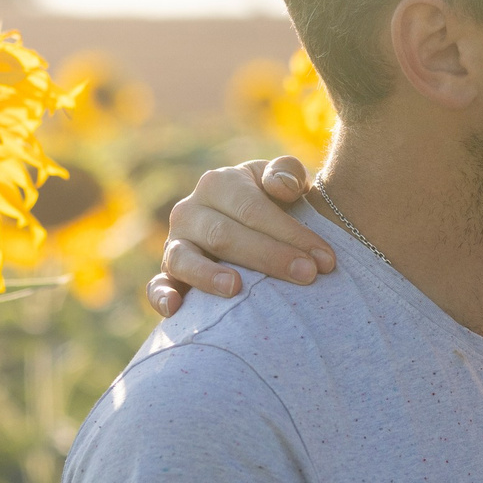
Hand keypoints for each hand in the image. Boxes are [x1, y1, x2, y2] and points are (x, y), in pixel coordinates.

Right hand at [146, 155, 333, 315]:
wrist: (251, 226)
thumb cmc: (275, 204)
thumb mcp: (283, 181)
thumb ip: (287, 173)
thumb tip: (282, 188)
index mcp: (219, 183)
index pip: (254, 210)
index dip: (291, 234)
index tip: (325, 259)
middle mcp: (190, 211)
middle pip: (225, 236)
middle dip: (269, 257)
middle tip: (307, 276)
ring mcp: (175, 244)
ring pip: (184, 258)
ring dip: (208, 275)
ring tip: (236, 288)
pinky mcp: (168, 274)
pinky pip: (157, 285)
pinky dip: (161, 296)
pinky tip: (176, 308)